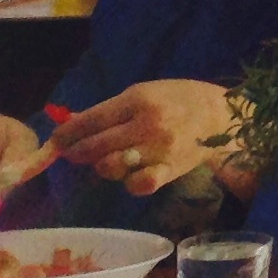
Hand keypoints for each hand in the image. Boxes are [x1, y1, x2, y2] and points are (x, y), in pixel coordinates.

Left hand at [50, 79, 238, 196]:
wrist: (221, 114)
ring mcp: (158, 150)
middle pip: (93, 147)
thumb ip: (109, 110)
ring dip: (101, 165)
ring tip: (105, 159)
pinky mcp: (169, 170)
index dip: (66, 133)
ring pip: (110, 166)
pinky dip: (129, 183)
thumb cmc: (178, 99)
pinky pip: (138, 185)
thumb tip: (70, 123)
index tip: (56, 140)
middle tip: (72, 153)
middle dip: (76, 152)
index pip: (89, 121)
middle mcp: (146, 125)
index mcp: (138, 100)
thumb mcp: (144, 92)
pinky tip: (130, 175)